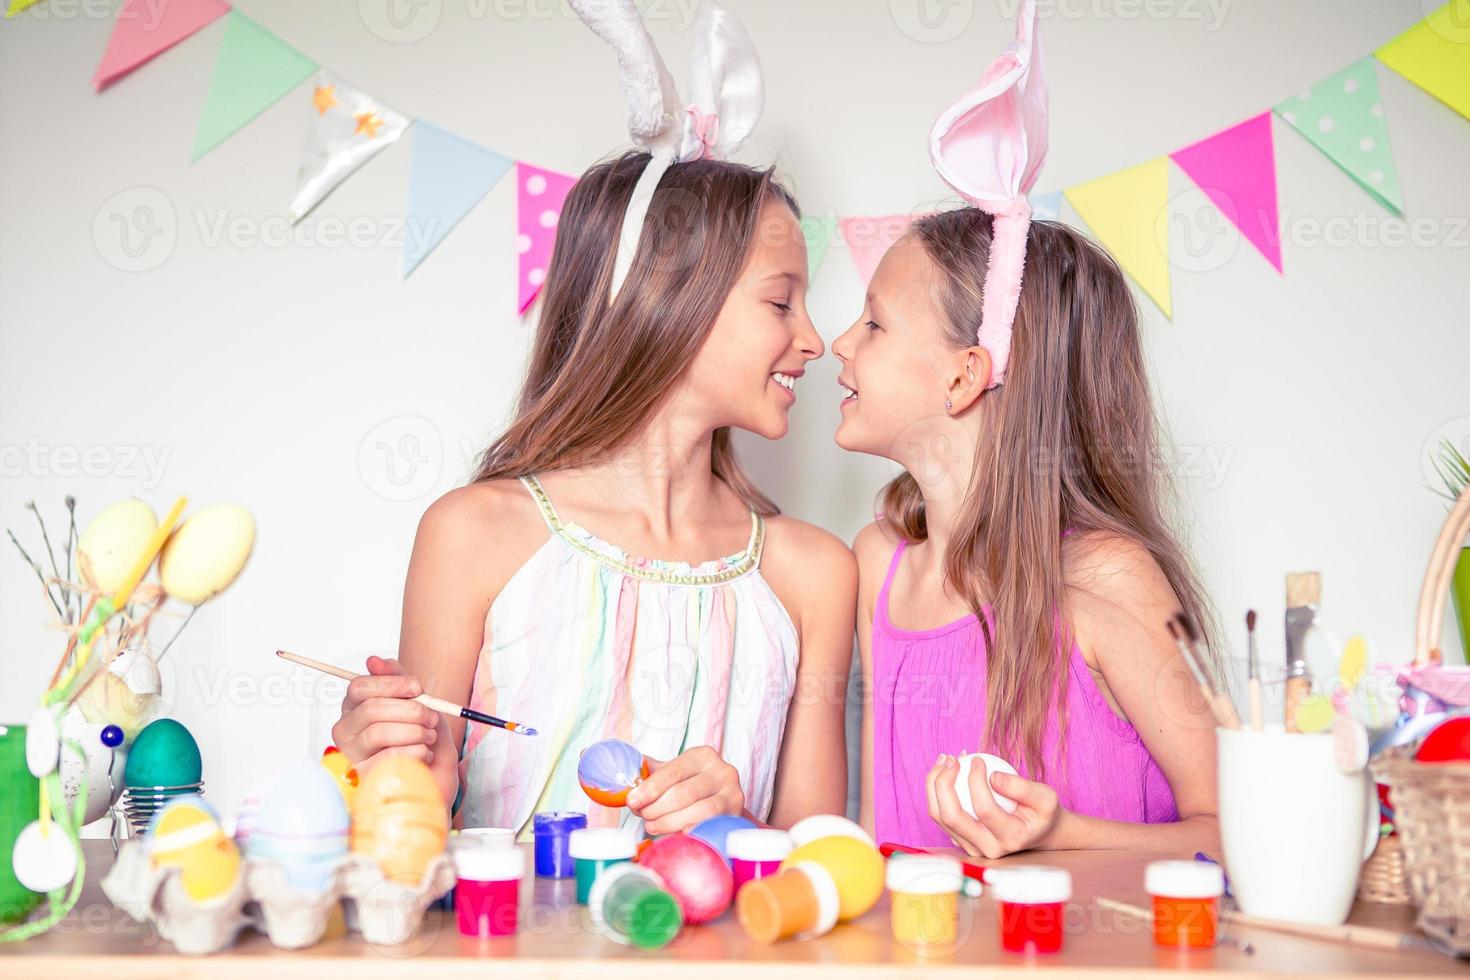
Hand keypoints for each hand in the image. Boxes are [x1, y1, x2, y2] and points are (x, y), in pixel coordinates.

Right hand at [331, 656, 446, 771]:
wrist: (436, 777)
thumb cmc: (424, 740)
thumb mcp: (418, 704)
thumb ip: (397, 680)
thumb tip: (373, 660)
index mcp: (355, 709)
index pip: (360, 688)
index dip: (391, 684)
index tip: (418, 689)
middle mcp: (346, 731)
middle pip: (371, 709)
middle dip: (410, 710)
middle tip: (431, 717)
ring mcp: (352, 756)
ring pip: (378, 732)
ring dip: (414, 731)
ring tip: (429, 737)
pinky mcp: (365, 778)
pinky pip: (389, 757)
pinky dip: (416, 752)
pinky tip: (424, 755)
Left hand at [625, 746, 744, 834]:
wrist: (722, 801)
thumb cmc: (692, 786)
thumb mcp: (675, 773)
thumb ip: (651, 772)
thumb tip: (624, 775)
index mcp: (702, 756)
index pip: (672, 771)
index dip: (650, 788)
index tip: (633, 801)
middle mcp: (722, 771)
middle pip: (683, 793)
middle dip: (656, 808)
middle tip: (642, 816)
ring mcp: (733, 794)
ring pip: (698, 812)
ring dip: (669, 822)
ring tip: (653, 825)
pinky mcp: (736, 816)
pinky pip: (709, 827)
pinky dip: (689, 831)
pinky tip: (675, 834)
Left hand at [925, 753, 1062, 857]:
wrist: (1038, 830)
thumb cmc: (1042, 811)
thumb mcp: (1046, 796)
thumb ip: (1022, 787)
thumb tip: (993, 777)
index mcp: (1010, 839)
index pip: (984, 809)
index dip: (975, 781)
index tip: (978, 760)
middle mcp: (988, 848)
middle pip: (952, 817)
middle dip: (943, 783)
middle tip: (951, 758)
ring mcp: (972, 847)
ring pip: (939, 817)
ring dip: (935, 784)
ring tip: (946, 759)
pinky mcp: (961, 840)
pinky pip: (940, 815)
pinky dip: (937, 790)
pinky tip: (946, 770)